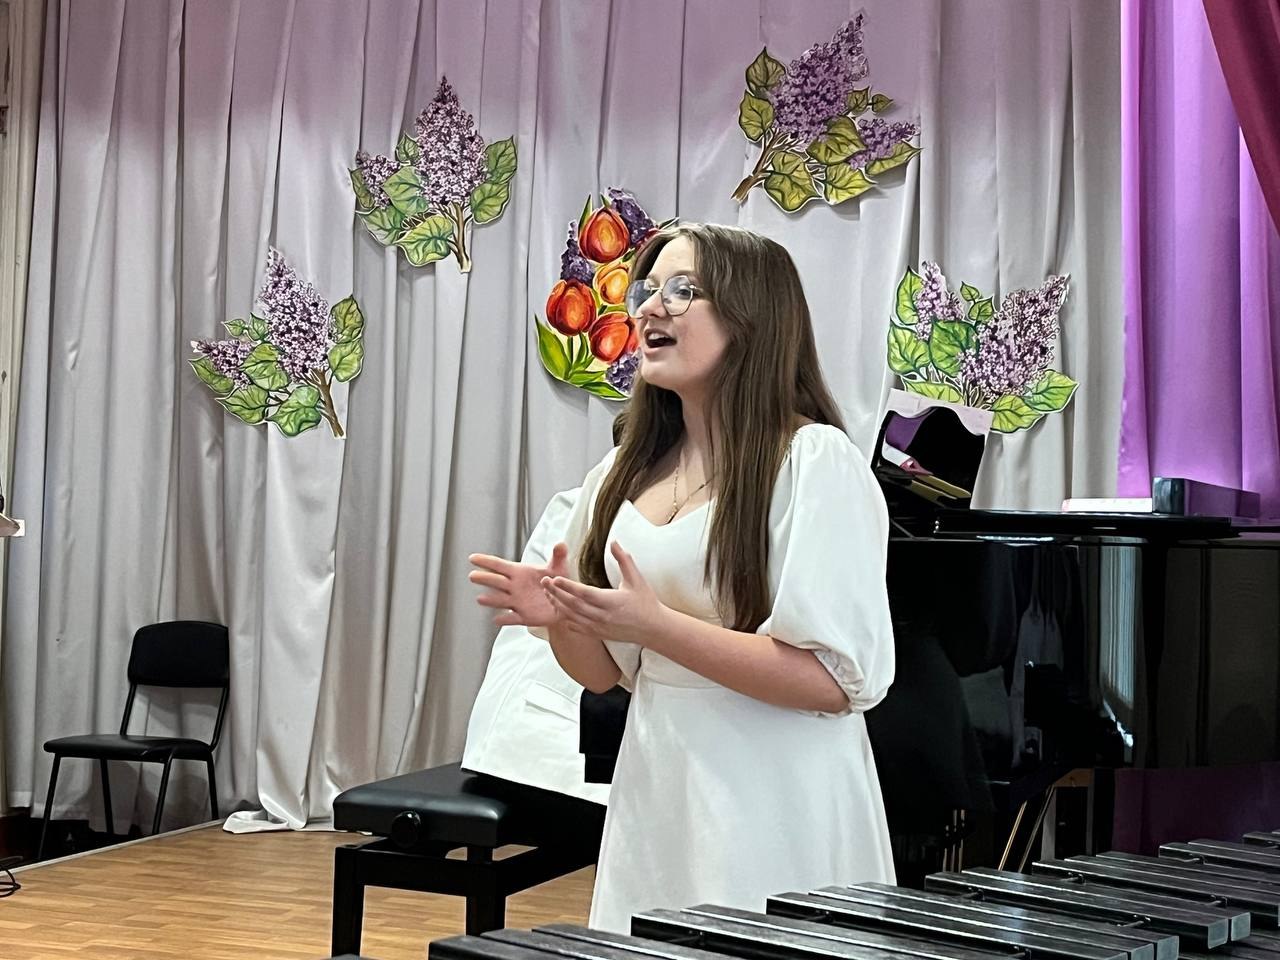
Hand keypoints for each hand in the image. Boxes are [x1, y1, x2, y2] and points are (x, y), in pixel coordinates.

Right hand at [469, 543, 570, 627]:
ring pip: (501, 600)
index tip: (472, 558)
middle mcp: (515, 587)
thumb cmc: (558, 581)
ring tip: (480, 599)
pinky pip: (513, 619)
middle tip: (473, 576)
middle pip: (496, 581)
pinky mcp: (525, 617)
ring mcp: (518, 602)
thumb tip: (561, 544)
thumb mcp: (559, 567)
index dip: (486, 561)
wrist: (565, 602)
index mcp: (520, 572)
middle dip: (485, 578)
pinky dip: (505, 619)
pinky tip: (496, 620)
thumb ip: (558, 556)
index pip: (500, 565)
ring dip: (491, 600)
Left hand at [542, 541, 669, 645]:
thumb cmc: (646, 602)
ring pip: (572, 617)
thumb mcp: (637, 579)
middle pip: (573, 605)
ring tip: (547, 593)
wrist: (653, 629)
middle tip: (544, 582)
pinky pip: (576, 627)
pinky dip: (565, 618)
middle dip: (556, 593)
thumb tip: (614, 542)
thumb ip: (624, 560)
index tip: (555, 578)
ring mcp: (599, 627)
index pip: (584, 593)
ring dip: (558, 605)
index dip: (568, 586)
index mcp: (612, 602)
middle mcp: (602, 616)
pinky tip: (558, 609)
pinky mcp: (598, 634)